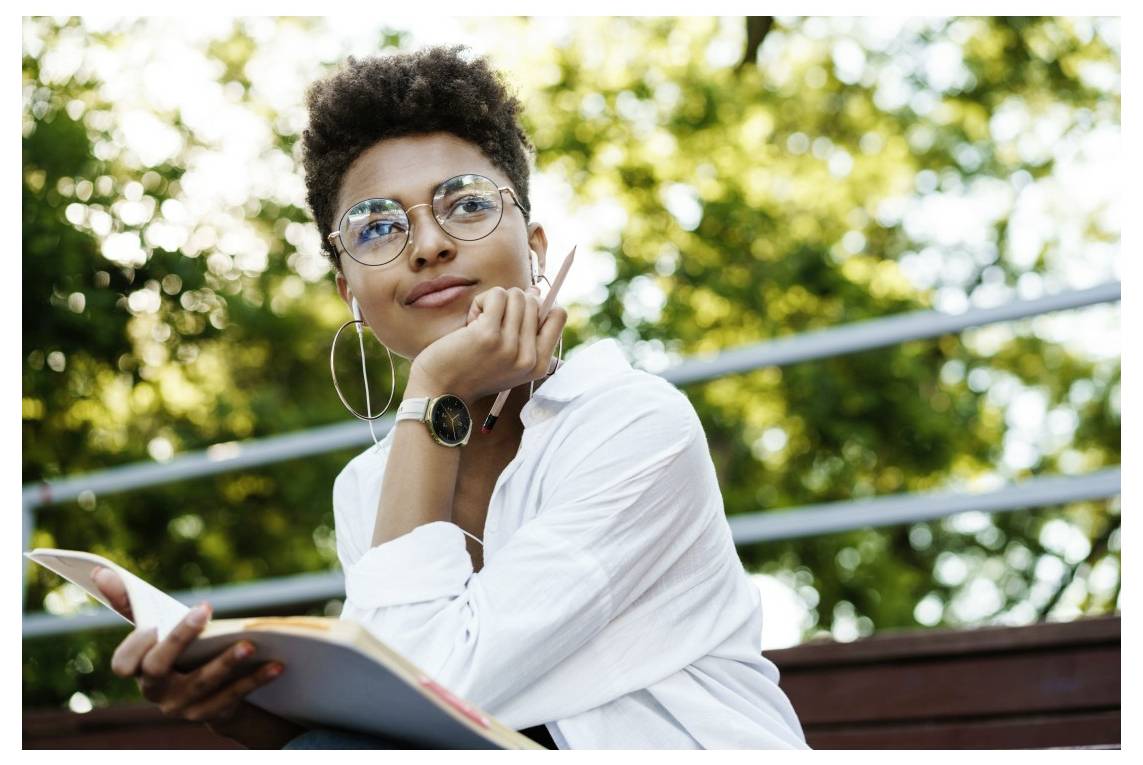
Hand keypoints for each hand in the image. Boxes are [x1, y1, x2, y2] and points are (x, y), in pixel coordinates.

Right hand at [92, 566, 286, 730]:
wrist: (206, 698)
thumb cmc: (179, 652)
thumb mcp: (162, 630)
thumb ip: (133, 604)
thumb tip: (100, 570)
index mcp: (138, 669)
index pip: (123, 663)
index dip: (134, 644)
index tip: (152, 623)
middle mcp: (155, 691)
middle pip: (159, 667)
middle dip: (179, 638)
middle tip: (205, 610)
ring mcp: (181, 707)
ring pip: (202, 683)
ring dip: (226, 662)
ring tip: (250, 644)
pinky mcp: (210, 714)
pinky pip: (233, 696)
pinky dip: (255, 679)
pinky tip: (277, 664)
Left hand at [411, 283, 566, 401]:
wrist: (439, 391)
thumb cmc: (471, 370)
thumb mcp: (509, 359)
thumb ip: (526, 331)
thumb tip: (535, 291)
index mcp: (539, 365)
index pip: (558, 315)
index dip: (539, 306)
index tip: (517, 315)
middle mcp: (529, 358)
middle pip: (534, 301)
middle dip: (511, 304)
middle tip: (491, 325)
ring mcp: (511, 346)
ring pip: (516, 295)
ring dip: (494, 302)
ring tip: (479, 324)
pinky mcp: (489, 334)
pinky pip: (496, 295)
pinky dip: (482, 301)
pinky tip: (470, 322)